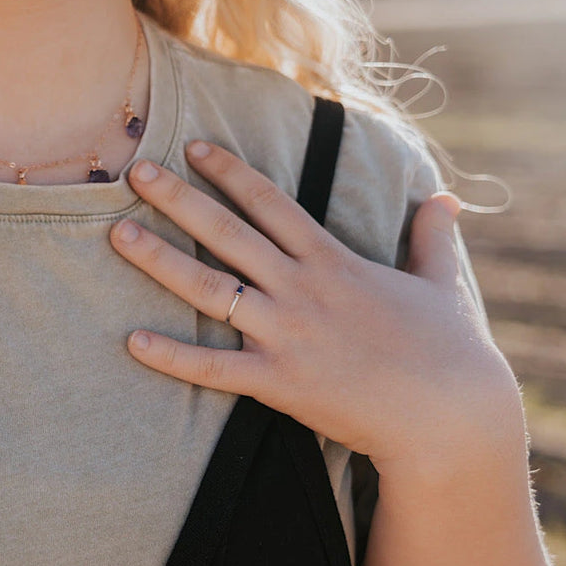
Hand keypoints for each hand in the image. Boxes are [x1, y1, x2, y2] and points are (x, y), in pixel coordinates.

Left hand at [109, 141, 524, 478]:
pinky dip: (172, 356)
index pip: (271, 203)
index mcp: (333, 260)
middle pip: (227, 233)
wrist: (448, 418)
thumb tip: (445, 199)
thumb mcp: (440, 283)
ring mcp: (285, 334)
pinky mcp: (277, 382)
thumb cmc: (448, 350)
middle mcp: (301, 289)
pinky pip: (213, 368)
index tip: (195, 147)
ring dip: (159, 260)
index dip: (230, 172)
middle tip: (136, 172)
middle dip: (179, 198)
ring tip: (117, 234)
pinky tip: (133, 341)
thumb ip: (432, 238)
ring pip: (209, 289)